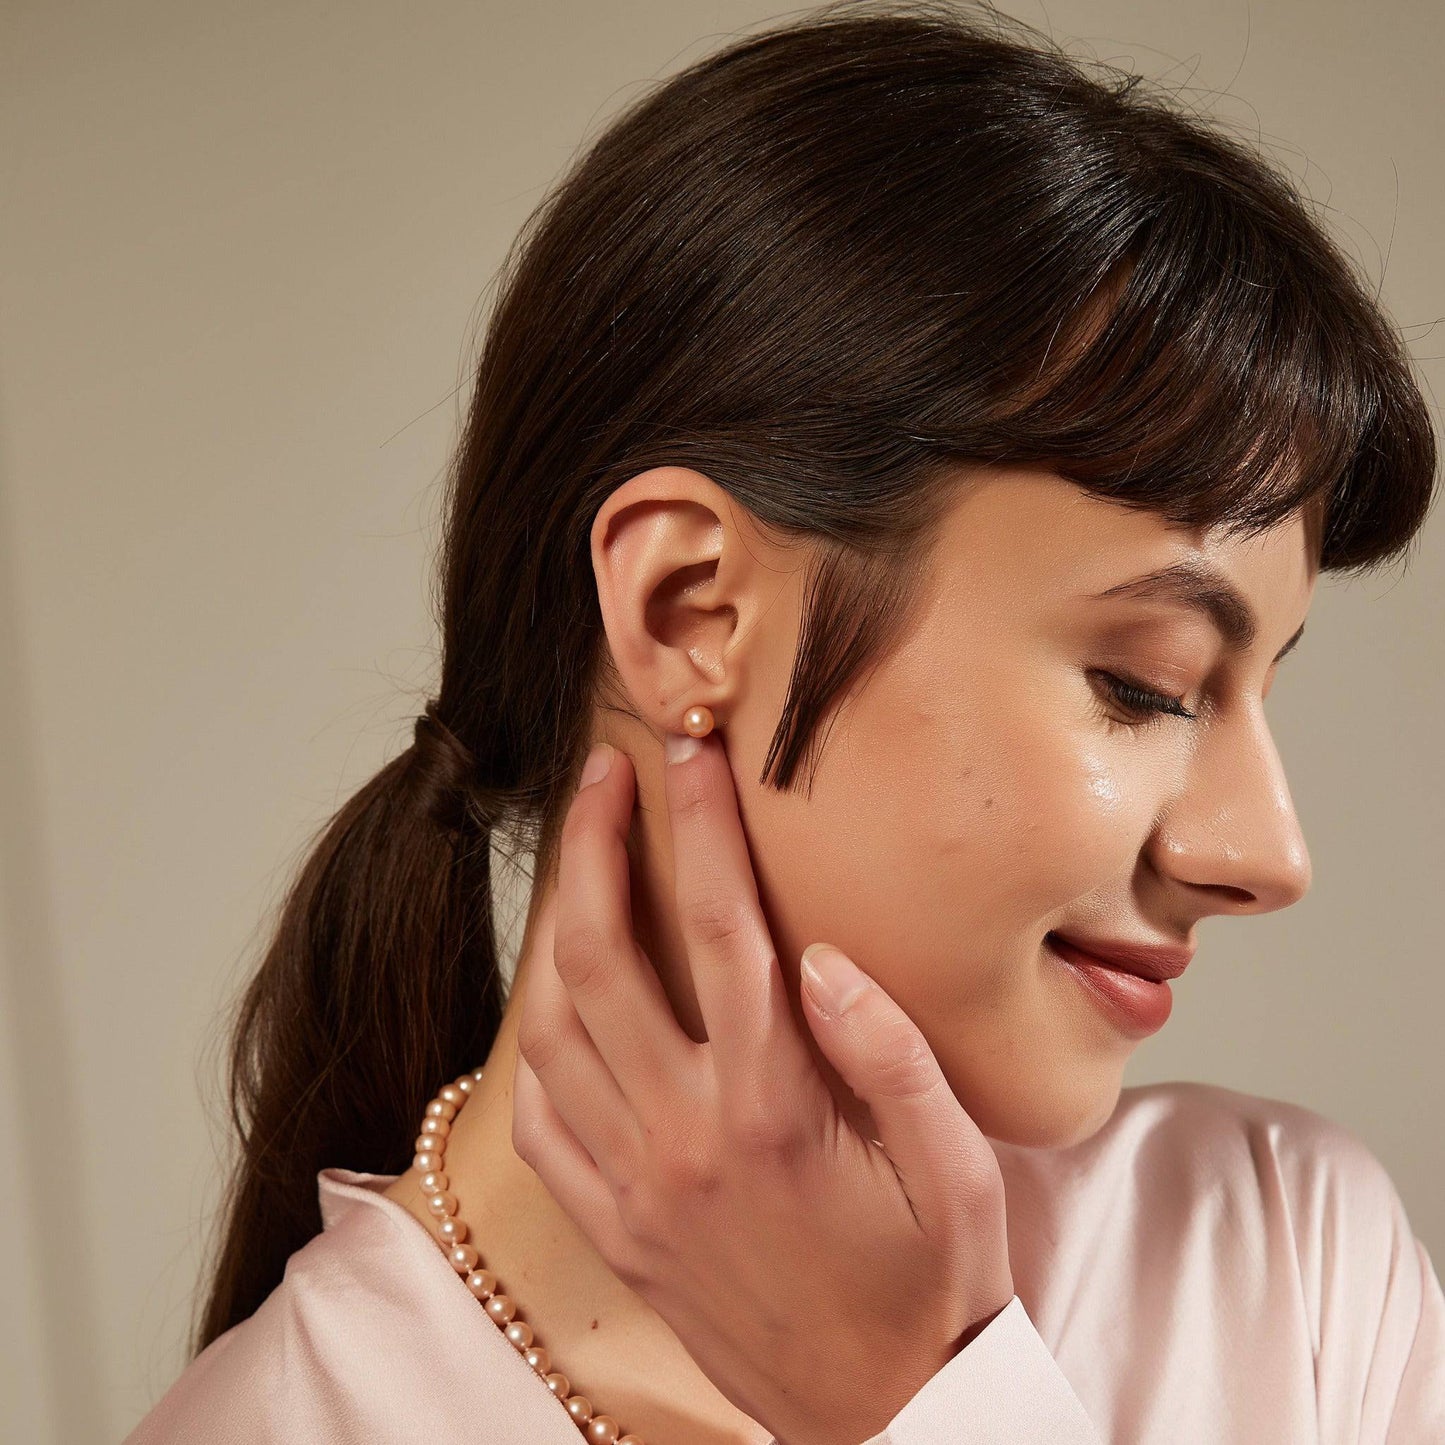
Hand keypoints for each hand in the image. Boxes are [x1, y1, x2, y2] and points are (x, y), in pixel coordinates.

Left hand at [511, 731, 1014, 1444]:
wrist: (883, 1420)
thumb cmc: (932, 1287)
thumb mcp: (958, 1168)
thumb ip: (890, 1052)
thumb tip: (820, 954)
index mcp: (774, 1107)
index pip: (722, 926)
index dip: (700, 825)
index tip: (691, 754)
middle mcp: (685, 1137)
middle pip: (605, 956)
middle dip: (592, 848)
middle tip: (600, 776)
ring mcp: (635, 1188)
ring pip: (551, 1031)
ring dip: (552, 931)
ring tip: (573, 866)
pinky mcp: (615, 1232)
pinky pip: (538, 1125)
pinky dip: (533, 1048)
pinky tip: (554, 1004)